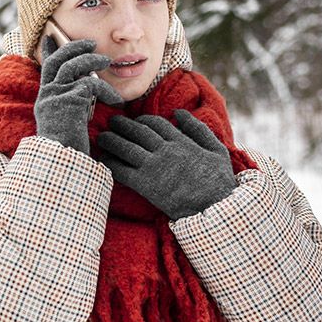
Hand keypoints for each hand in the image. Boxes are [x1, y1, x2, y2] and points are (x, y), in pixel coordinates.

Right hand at [35, 36, 122, 154]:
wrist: (63, 163)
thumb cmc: (69, 148)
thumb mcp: (67, 122)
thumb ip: (71, 104)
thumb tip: (84, 91)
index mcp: (45, 99)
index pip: (45, 68)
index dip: (49, 51)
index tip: (50, 37)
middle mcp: (47, 96)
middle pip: (57, 61)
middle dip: (73, 47)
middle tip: (90, 43)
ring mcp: (56, 98)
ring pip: (72, 67)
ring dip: (91, 60)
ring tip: (106, 61)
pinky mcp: (69, 102)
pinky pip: (89, 85)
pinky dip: (105, 89)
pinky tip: (115, 100)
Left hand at [96, 109, 235, 218]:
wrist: (215, 209)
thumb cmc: (219, 182)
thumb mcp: (216, 151)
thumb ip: (198, 130)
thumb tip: (179, 113)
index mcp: (181, 142)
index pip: (156, 124)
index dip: (143, 120)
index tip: (136, 121)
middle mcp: (165, 150)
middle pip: (137, 132)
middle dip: (122, 125)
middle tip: (111, 122)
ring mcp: (154, 167)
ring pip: (126, 148)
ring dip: (111, 141)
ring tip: (101, 138)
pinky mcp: (145, 185)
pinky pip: (122, 171)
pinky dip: (110, 164)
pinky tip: (102, 161)